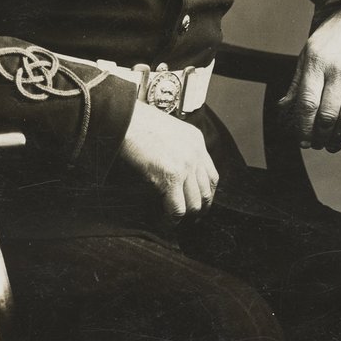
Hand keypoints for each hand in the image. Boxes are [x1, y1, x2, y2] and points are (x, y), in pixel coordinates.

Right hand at [118, 100, 218, 219]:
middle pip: (207, 192)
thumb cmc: (141, 124)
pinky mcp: (171, 175)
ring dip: (186, 214)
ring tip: (177, 219)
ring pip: (195, 203)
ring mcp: (185, 165)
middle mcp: (196, 154)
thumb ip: (181, 148)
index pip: (212, 175)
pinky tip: (167, 220)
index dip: (207, 193)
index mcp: (197, 141)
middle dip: (200, 208)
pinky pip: (178, 207)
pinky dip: (174, 218)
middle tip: (192, 217)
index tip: (202, 202)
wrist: (128, 120)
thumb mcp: (171, 130)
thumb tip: (178, 170)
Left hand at [278, 7, 340, 150]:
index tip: (303, 140)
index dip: (304, 127)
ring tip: (333, 144)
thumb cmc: (331, 40)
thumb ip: (297, 83)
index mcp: (315, 63)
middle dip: (321, 136)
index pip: (308, 103)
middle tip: (318, 144)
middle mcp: (337, 70)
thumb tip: (284, 108)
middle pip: (327, 115)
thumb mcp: (307, 54)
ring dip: (339, 138)